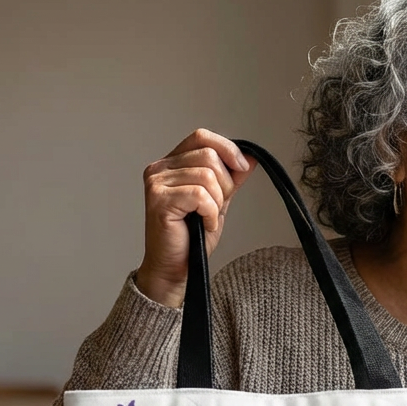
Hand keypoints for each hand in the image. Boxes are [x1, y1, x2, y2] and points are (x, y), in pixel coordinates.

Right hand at [136, 129, 255, 307]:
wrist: (177, 269)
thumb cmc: (192, 238)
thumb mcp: (219, 201)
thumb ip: (231, 179)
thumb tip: (250, 158)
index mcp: (172, 163)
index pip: (201, 137)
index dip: (227, 149)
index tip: (242, 168)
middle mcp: (160, 169)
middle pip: (208, 155)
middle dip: (225, 183)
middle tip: (217, 207)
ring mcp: (157, 184)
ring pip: (206, 176)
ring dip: (217, 202)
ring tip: (207, 218)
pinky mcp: (159, 201)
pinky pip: (200, 195)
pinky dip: (210, 213)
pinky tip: (203, 224)